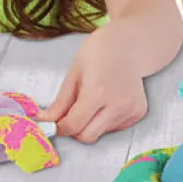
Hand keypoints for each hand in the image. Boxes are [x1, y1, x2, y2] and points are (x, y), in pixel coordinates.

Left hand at [39, 28, 148, 142]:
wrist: (127, 45)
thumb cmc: (97, 54)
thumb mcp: (73, 74)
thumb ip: (60, 103)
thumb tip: (44, 121)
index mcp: (98, 91)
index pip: (73, 125)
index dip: (59, 127)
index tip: (54, 123)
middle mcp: (118, 104)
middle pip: (87, 136)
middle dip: (75, 129)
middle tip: (72, 113)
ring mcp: (131, 110)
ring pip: (100, 133)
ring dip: (91, 124)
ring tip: (94, 100)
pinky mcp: (138, 113)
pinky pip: (113, 128)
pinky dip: (105, 121)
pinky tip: (108, 101)